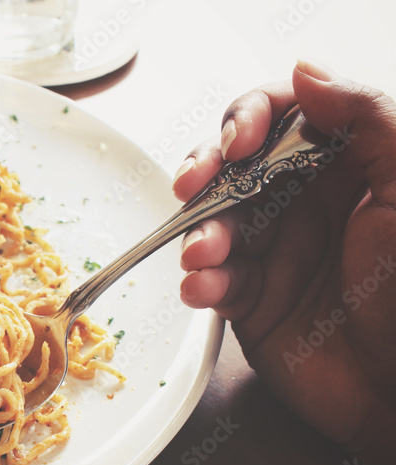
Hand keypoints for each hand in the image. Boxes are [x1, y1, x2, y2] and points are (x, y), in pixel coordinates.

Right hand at [174, 61, 395, 464]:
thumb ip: (368, 117)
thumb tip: (305, 69)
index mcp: (349, 167)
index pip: (287, 117)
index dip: (252, 116)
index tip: (241, 140)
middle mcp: (307, 203)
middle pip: (235, 164)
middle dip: (207, 171)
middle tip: (193, 187)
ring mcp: (276, 252)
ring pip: (214, 221)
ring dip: (200, 234)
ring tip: (206, 258)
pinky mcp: (252, 300)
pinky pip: (212, 279)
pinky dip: (201, 282)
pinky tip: (206, 289)